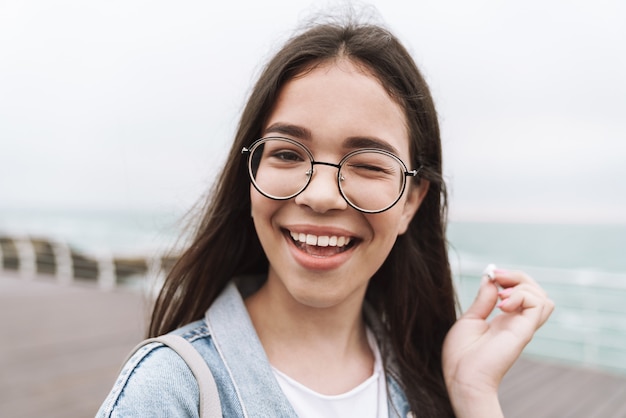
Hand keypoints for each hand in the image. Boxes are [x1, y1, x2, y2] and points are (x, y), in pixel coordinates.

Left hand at [442, 269, 553, 416]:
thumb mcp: (470, 319)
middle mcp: (517, 322)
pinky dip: (522, 295)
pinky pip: (539, 304)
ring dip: (523, 285)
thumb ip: (482, 300)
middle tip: (496, 277)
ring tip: (500, 295)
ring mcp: (522, 326)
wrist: (463, 378)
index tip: (491, 274)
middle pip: (535, 291)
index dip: (509, 278)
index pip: (521, 293)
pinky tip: (502, 304)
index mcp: (504, 320)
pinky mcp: (525, 331)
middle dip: (517, 276)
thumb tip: (490, 279)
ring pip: (543, 297)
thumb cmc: (462, 355)